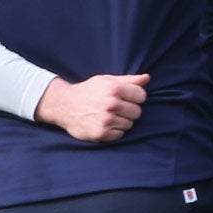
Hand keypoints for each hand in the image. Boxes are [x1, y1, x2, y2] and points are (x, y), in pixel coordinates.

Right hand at [34, 73, 148, 141]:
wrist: (64, 106)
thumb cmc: (88, 91)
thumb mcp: (106, 80)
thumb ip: (128, 80)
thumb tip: (147, 78)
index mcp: (114, 89)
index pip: (141, 96)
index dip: (135, 97)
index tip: (126, 98)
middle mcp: (111, 104)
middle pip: (137, 112)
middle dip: (129, 110)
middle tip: (116, 108)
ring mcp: (106, 120)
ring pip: (129, 124)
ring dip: (122, 121)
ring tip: (109, 116)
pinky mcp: (101, 133)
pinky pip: (120, 135)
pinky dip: (114, 131)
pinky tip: (104, 124)